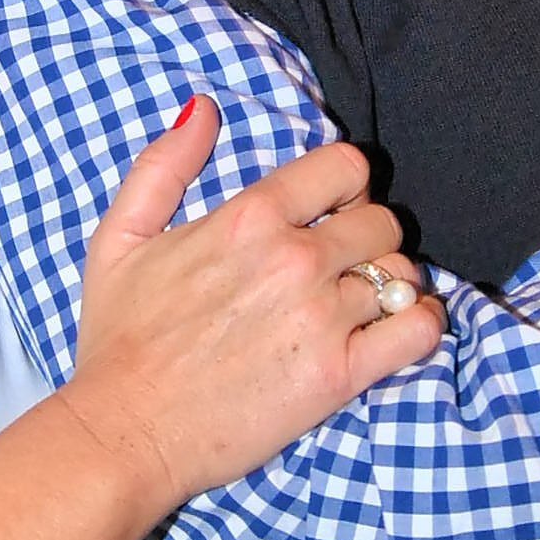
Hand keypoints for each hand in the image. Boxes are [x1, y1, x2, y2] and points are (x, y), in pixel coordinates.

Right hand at [62, 94, 444, 521]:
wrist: (126, 431)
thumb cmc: (118, 339)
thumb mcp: (120, 238)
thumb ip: (163, 165)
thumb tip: (203, 108)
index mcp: (248, 219)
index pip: (343, 167)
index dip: (347, 183)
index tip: (335, 207)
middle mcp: (294, 260)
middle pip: (382, 220)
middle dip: (370, 235)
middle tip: (346, 263)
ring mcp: (322, 318)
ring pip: (402, 276)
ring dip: (391, 285)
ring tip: (364, 304)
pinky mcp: (340, 375)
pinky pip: (418, 330)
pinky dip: (421, 324)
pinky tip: (398, 330)